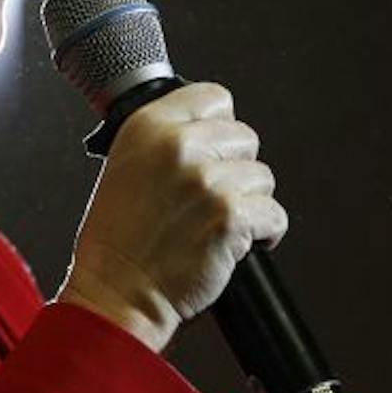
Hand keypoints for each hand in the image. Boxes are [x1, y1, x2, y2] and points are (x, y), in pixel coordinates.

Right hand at [57, 82, 286, 352]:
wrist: (117, 293)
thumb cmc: (117, 242)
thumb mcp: (126, 167)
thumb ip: (167, 141)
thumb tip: (212, 131)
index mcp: (148, 127)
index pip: (214, 98)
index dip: (221, 127)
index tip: (217, 151)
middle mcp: (178, 146)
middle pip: (245, 138)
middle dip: (236, 170)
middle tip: (212, 199)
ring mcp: (207, 180)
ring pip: (262, 178)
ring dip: (249, 204)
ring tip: (217, 225)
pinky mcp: (231, 216)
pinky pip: (274, 215)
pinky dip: (264, 234)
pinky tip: (236, 244)